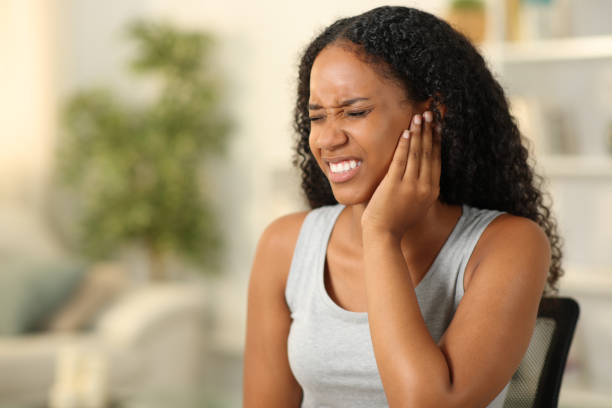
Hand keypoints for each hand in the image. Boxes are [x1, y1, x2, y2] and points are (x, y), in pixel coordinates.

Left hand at [361, 111, 441, 239]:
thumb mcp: (417, 205)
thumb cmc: (396, 221)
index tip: (437, 126)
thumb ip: (421, 189)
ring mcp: (410, 186)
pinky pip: (401, 160)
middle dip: (430, 131)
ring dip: (418, 133)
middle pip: (429, 153)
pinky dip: (405, 145)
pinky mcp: (394, 185)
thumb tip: (423, 174)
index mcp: (432, 191)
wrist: (384, 235)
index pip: (436, 160)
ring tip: (419, 117)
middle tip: (430, 113)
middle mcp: (424, 187)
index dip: (437, 141)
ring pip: (417, 154)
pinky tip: (406, 132)